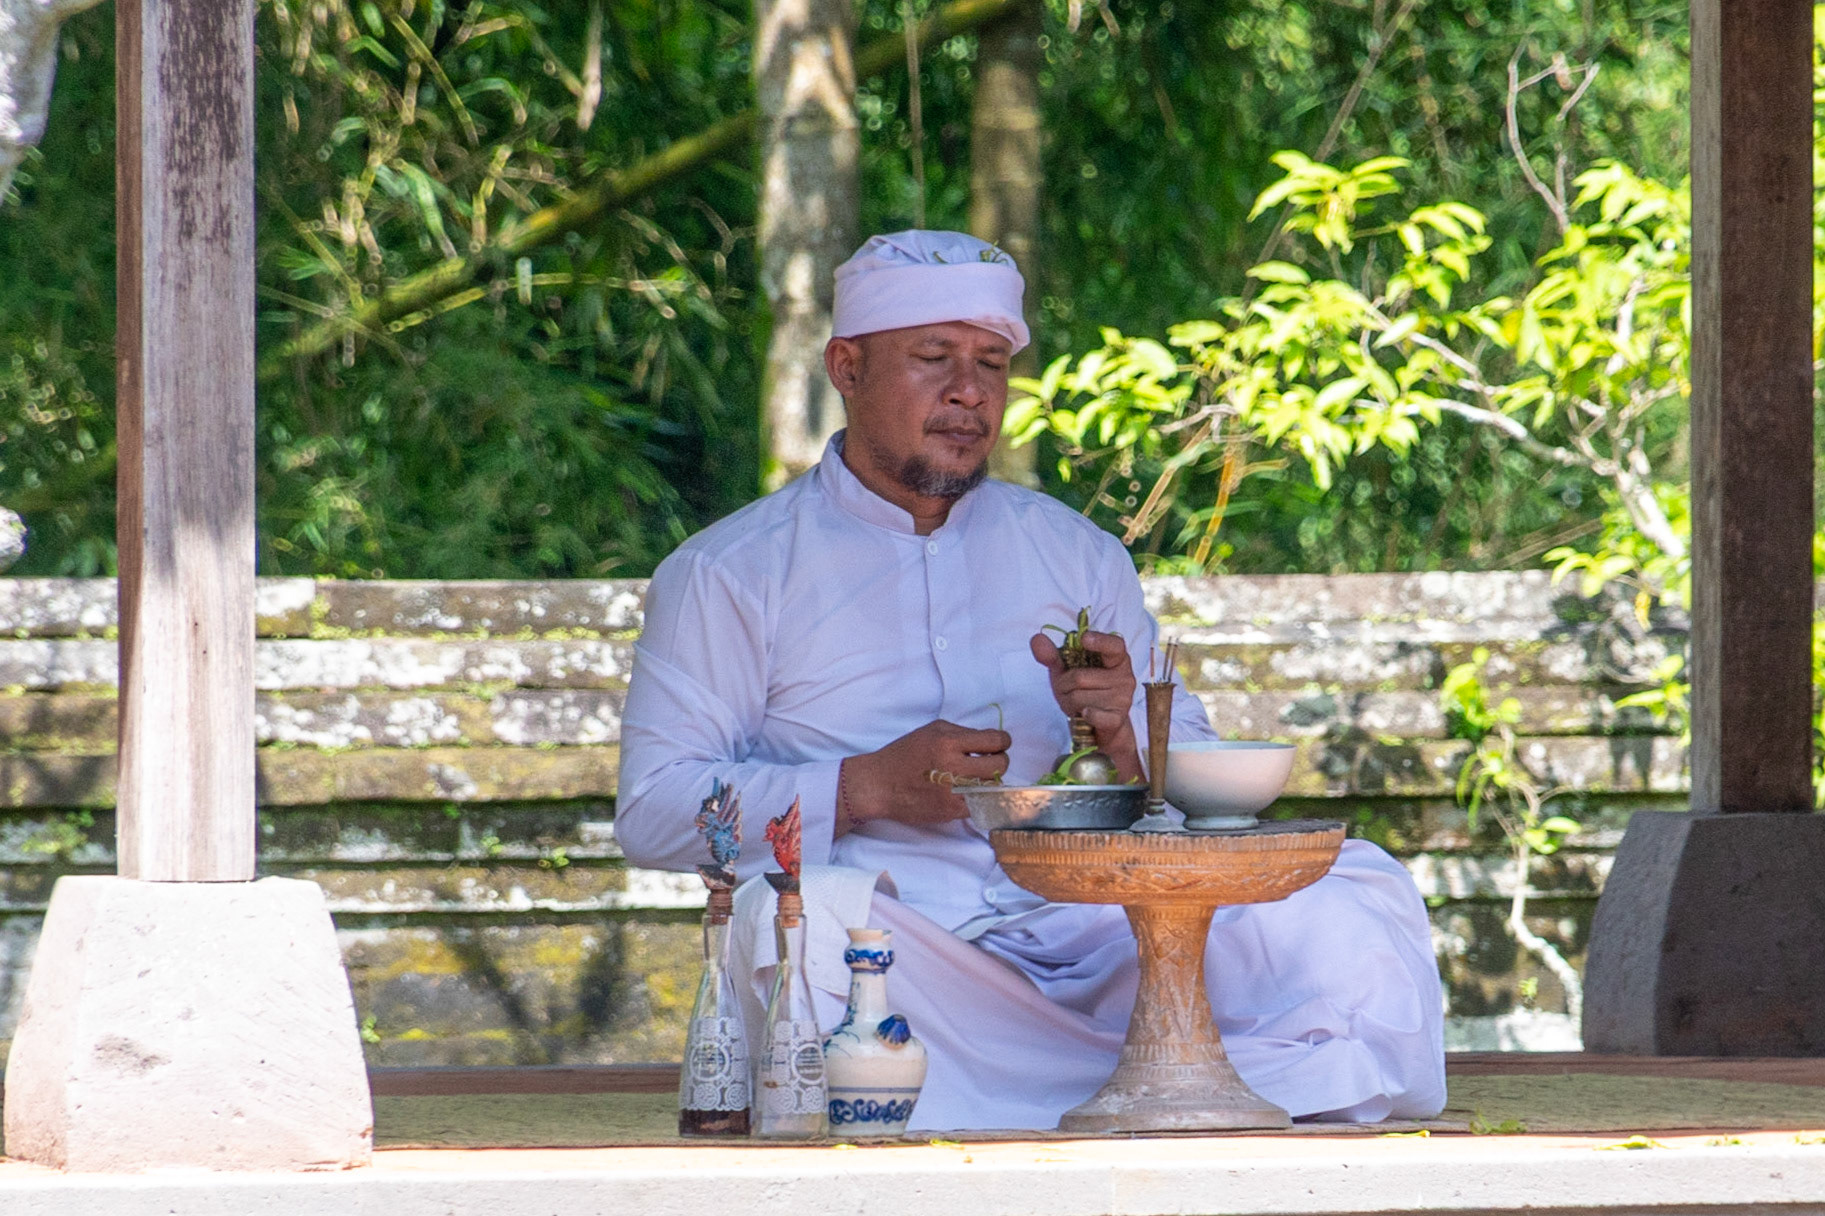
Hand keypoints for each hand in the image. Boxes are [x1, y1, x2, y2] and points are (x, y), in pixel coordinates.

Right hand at [838, 720, 1011, 832]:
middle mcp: (952, 767)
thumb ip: (962, 733)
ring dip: (989, 780)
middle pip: (1000, 765)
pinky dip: (977, 796)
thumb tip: (989, 741)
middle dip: (999, 760)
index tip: (999, 744)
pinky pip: (980, 803)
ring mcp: (953, 793)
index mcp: (947, 743)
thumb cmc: (904, 754)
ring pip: (993, 787)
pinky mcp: (951, 811)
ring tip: (975, 776)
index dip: (1003, 741)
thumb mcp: (931, 731)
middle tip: (989, 761)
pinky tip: (967, 790)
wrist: (879, 785)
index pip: (995, 741)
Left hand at [1029, 630, 1144, 781]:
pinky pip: (1089, 714)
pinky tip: (1084, 715)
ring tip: (1077, 704)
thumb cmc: (1084, 691)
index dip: (1100, 640)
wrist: (1100, 725)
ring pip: (1078, 697)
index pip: (1114, 645)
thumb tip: (1037, 639)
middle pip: (1079, 677)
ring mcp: (1123, 698)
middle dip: (1064, 686)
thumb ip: (1053, 655)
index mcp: (1116, 659)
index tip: (1084, 638)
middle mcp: (1124, 677)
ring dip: (1068, 702)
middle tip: (1069, 691)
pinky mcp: (1117, 718)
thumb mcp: (1067, 671)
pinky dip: (1080, 715)